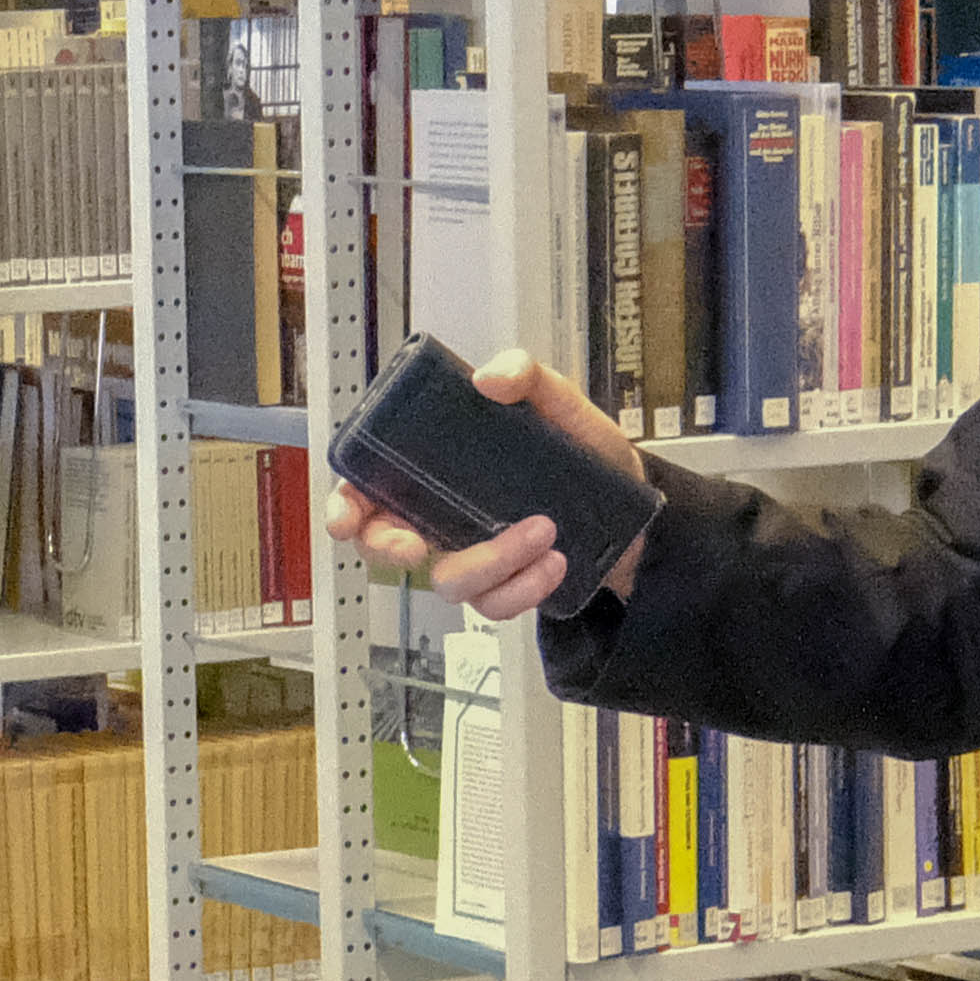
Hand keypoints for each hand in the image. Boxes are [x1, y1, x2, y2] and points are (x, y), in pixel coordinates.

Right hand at [315, 350, 645, 620]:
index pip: (367, 486)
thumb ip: (526, 375)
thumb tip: (490, 378)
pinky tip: (556, 563)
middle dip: (389, 550)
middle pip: (382, 544)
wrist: (634, 503)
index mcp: (435, 466)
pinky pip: (494, 605)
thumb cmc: (581, 448)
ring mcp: (470, 553)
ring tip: (545, 529)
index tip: (348, 517)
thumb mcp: (557, 400)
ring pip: (449, 581)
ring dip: (492, 561)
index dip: (345, 505)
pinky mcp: (502, 588)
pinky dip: (524, 589)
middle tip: (419, 546)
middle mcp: (441, 513)